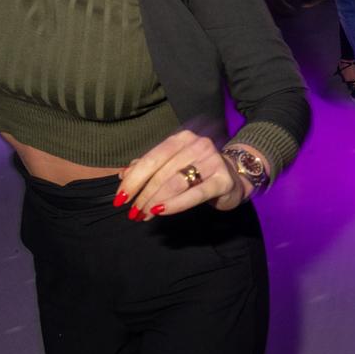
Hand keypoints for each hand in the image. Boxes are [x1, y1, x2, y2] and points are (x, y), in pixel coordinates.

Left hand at [115, 130, 249, 219]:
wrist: (234, 177)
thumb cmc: (198, 171)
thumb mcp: (173, 166)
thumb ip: (149, 168)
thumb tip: (123, 174)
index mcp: (182, 138)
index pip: (152, 158)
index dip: (133, 179)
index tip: (120, 197)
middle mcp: (198, 145)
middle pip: (161, 172)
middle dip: (143, 194)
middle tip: (133, 212)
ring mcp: (212, 161)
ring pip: (175, 183)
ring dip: (155, 201)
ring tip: (144, 215)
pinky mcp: (223, 180)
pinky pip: (194, 194)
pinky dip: (175, 204)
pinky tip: (161, 212)